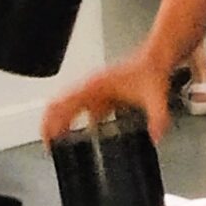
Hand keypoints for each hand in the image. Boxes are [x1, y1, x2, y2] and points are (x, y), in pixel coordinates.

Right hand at [41, 51, 172, 148]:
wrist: (155, 59)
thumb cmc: (150, 71)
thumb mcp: (155, 97)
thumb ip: (157, 117)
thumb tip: (156, 136)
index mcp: (95, 86)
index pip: (63, 103)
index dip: (52, 120)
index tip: (48, 137)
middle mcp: (90, 88)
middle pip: (59, 105)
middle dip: (50, 125)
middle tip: (49, 146)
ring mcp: (94, 92)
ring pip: (68, 108)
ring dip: (61, 124)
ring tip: (59, 144)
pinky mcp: (101, 96)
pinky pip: (82, 110)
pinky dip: (77, 122)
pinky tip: (83, 136)